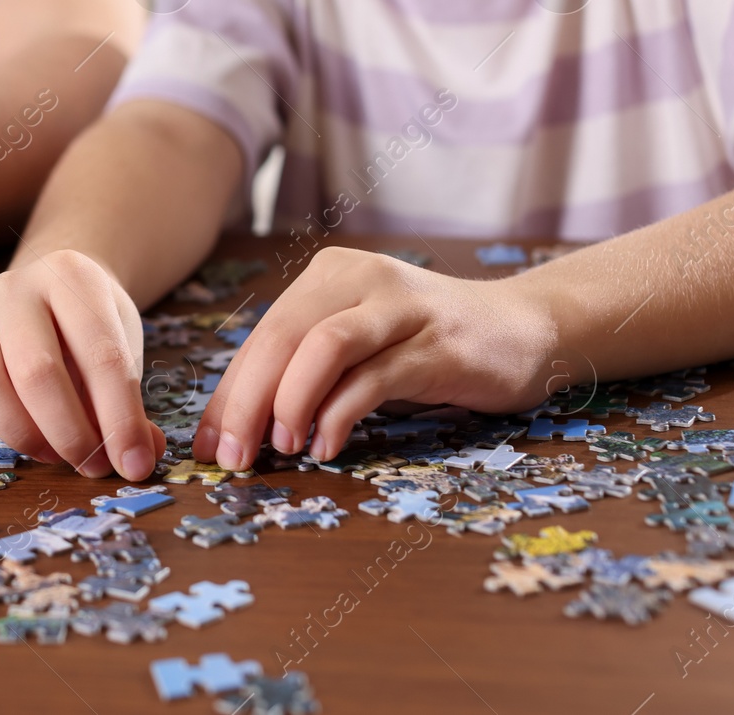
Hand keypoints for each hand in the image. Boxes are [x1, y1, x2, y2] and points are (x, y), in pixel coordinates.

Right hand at [0, 250, 165, 480]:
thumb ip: (130, 403)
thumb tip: (138, 458)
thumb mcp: (124, 347)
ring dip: (20, 433)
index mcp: (72, 278)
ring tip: (51, 453)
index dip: (121, 418)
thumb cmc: (91, 326)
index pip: (101, 355)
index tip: (134, 463)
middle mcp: (15, 290)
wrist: (52, 284)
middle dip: (69, 432)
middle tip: (90, 463)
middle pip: (36, 371)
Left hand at [194, 246, 557, 469]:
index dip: (229, 393)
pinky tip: (326, 445)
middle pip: (283, 336)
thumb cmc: (426, 346)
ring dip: (291, 400)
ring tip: (280, 446)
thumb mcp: (358, 349)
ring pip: (324, 345)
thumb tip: (241, 429)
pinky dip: (341, 413)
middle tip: (232, 456)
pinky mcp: (439, 343)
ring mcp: (402, 307)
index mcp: (329, 276)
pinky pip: (375, 375)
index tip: (208, 447)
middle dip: (247, 401)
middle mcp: (360, 278)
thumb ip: (306, 375)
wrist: (525, 328)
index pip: (263, 336)